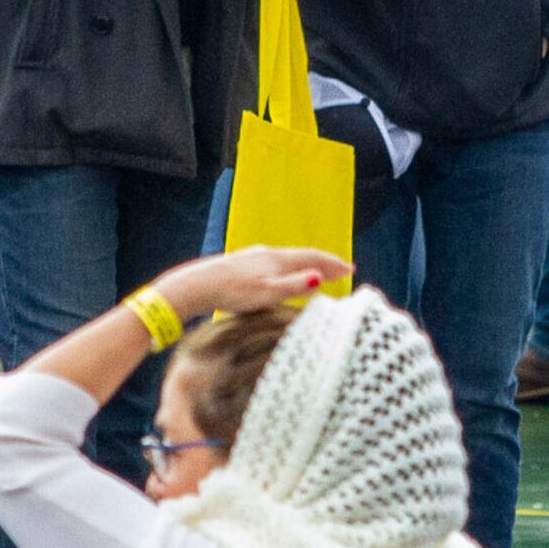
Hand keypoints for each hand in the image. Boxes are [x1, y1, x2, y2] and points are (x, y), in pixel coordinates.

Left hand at [153, 247, 352, 319]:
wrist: (197, 286)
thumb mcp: (266, 293)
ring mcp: (255, 257)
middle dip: (324, 263)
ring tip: (319, 274)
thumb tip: (319, 278)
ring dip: (307, 266)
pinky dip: (290, 269)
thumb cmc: (232, 293)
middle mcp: (268, 254)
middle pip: (302, 256)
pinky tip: (284, 277)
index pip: (312, 258)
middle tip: (343, 271)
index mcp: (277, 259)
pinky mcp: (243, 264)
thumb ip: (293, 286)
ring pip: (288, 260)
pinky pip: (275, 264)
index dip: (333, 264)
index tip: (351, 269)